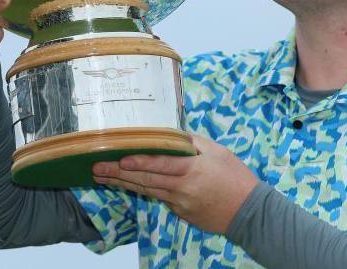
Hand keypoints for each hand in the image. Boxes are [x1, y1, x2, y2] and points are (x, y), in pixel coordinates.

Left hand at [92, 134, 258, 234]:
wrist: (249, 212)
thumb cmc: (236, 177)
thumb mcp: (218, 152)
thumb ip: (193, 142)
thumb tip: (172, 134)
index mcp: (192, 170)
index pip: (159, 165)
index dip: (139, 163)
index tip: (120, 159)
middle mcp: (182, 189)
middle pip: (146, 181)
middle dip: (119, 174)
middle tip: (97, 168)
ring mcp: (180, 203)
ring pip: (147, 191)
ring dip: (124, 184)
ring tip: (103, 177)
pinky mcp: (181, 213)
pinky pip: (160, 199)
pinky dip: (143, 191)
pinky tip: (128, 185)